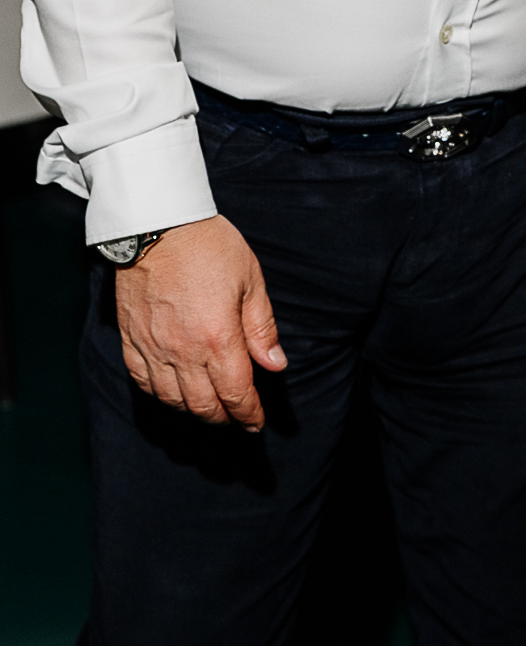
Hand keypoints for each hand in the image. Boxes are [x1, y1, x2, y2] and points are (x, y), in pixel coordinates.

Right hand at [115, 214, 286, 432]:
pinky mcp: (130, 339)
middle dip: (224, 417)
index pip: (236, 393)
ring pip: (172, 400)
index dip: (249, 414)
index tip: (256, 422)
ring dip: (193, 410)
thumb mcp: (250, 280)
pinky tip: (173, 392)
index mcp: (218, 337)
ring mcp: (153, 347)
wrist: (156, 223)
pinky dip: (160, 395)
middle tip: (237, 416)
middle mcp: (183, 351)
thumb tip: (275, 365)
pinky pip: (143, 382)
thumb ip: (261, 328)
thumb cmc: (209, 246)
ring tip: (209, 407)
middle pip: (204, 405)